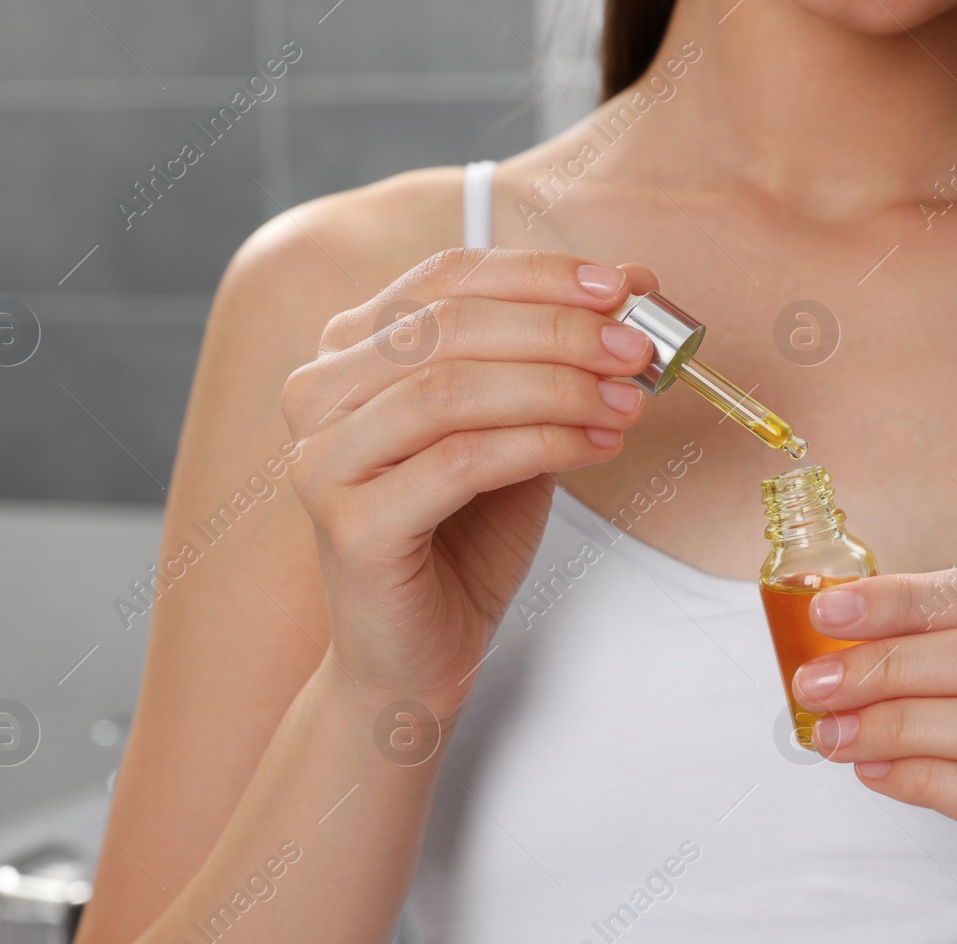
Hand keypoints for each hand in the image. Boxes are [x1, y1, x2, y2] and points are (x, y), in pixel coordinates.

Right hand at [282, 249, 658, 710]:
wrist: (416, 655)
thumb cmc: (464, 538)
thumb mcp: (519, 427)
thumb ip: (557, 360)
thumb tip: (636, 284)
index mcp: (350, 350)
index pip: (445, 277)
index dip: (539, 274)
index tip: (622, 286)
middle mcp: (318, 392)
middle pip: (449, 325)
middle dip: (559, 331)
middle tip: (638, 349)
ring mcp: (323, 458)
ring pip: (451, 387)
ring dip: (558, 388)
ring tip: (627, 404)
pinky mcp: (349, 523)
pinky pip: (459, 461)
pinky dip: (542, 445)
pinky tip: (597, 448)